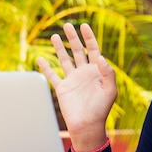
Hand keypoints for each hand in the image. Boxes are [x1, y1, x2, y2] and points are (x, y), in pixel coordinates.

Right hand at [37, 23, 116, 151]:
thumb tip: (101, 57)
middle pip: (78, 51)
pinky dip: (46, 67)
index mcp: (96, 72)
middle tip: (67, 25)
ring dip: (60, 48)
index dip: (89, 38)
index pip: (93, 50)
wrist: (87, 125)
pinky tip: (41, 58)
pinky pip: (52, 75)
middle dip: (73, 38)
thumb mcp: (110, 90)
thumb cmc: (101, 110)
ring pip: (65, 60)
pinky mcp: (62, 88)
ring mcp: (72, 80)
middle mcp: (84, 73)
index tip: (84, 26)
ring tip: (54, 36)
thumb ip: (108, 73)